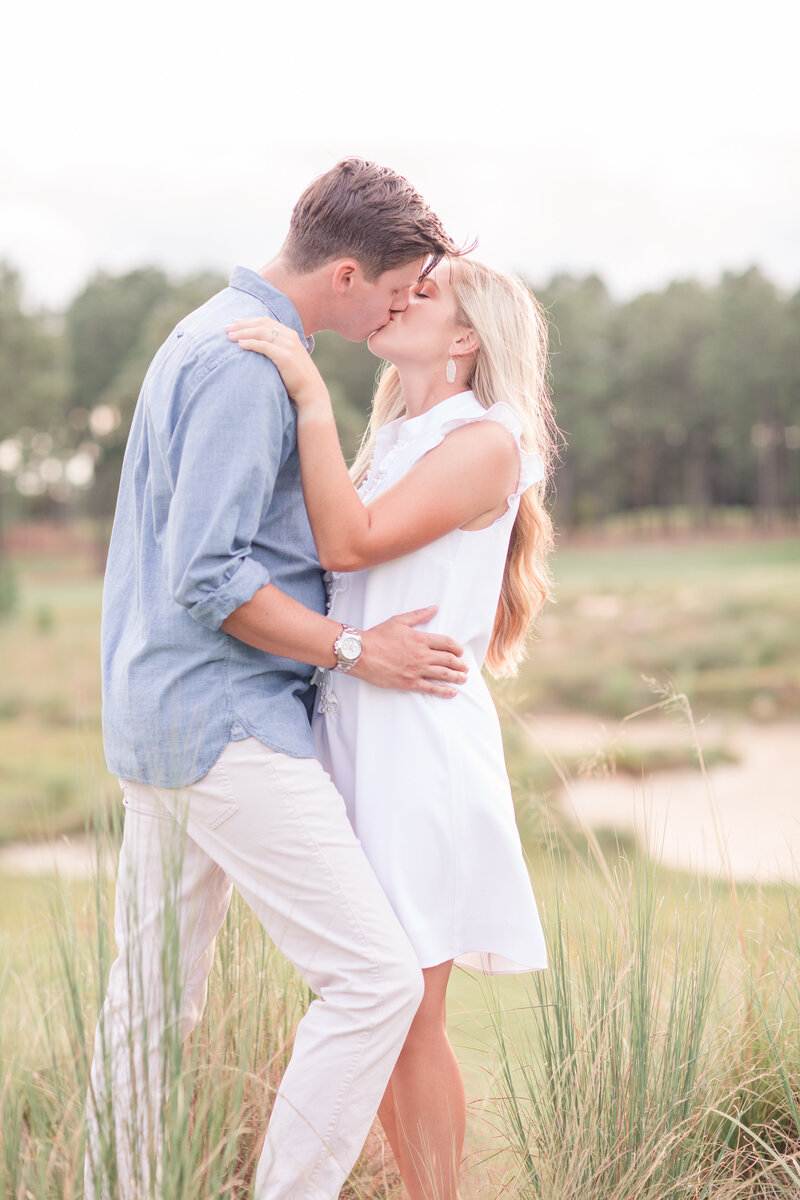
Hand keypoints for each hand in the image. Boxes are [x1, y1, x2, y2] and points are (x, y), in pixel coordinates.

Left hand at [226, 318, 328, 408]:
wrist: (310, 391)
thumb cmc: (296, 378)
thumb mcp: (287, 358)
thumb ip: (277, 349)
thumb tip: (259, 347)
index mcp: (290, 334)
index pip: (266, 321)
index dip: (248, 320)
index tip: (234, 323)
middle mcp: (290, 336)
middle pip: (261, 324)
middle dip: (242, 325)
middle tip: (226, 329)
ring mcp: (289, 345)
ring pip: (261, 333)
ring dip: (243, 333)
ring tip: (230, 337)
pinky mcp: (285, 356)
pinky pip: (264, 346)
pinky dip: (251, 344)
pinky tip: (240, 345)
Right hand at [351, 606, 468, 697]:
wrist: (361, 653)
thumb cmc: (377, 636)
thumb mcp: (399, 621)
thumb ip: (419, 614)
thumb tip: (434, 608)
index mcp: (421, 639)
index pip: (447, 643)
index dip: (457, 648)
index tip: (460, 651)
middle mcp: (422, 655)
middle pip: (449, 659)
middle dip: (460, 664)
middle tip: (465, 667)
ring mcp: (417, 670)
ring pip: (444, 674)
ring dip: (457, 677)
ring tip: (463, 678)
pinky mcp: (409, 683)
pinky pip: (431, 688)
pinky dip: (444, 691)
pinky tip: (452, 692)